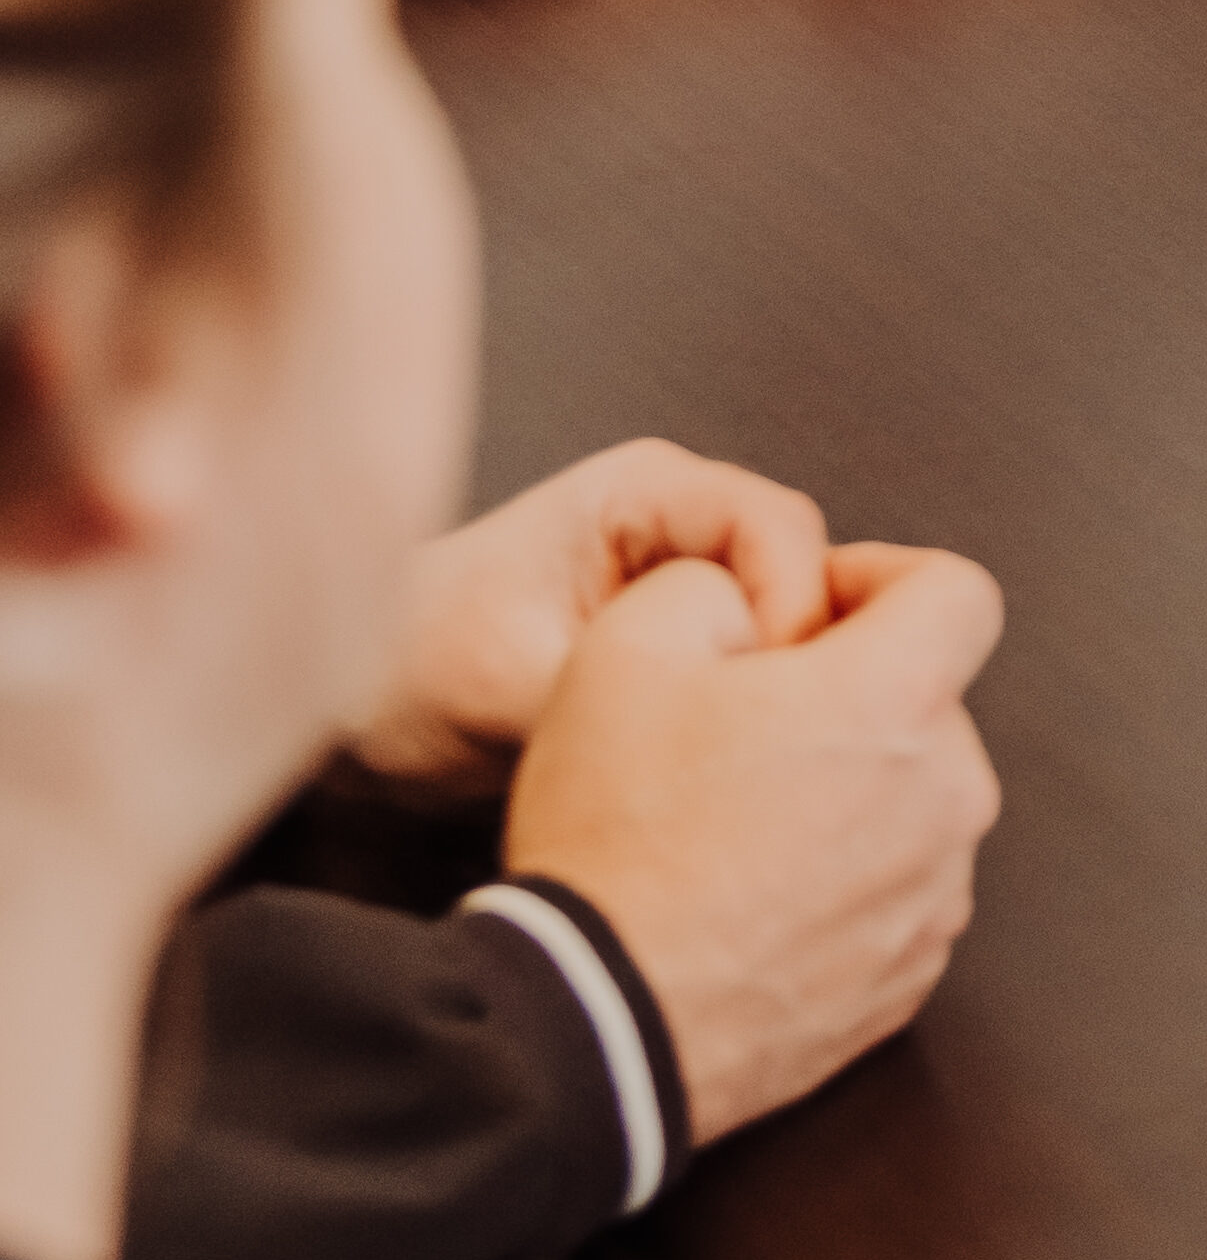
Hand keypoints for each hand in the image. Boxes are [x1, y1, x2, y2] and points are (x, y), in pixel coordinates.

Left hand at [347, 440, 835, 791]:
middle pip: (802, 574)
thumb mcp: (507, 683)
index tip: (772, 690)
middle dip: (797, 655)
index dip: (795, 605)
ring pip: (788, 625)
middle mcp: (681, 523)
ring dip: (775, 689)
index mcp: (645, 492)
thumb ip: (618, 691)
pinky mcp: (684, 641)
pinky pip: (754, 666)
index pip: (779, 526)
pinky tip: (727, 767)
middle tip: (771, 737)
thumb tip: (718, 723)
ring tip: (747, 759)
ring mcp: (686, 582)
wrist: (351, 722)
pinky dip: (753, 712)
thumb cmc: (405, 675)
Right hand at [500, 541, 1007, 1148]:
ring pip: (911, 803)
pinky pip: (894, 894)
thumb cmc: (612, 837)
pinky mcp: (908, 976)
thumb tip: (748, 601)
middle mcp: (947, 795)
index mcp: (898, 699)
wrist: (592, 1029)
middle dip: (850, 697)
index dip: (885, 579)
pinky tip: (751, 900)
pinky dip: (842, 882)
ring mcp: (935, 895)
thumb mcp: (622, 650)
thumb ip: (710, 583)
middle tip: (745, 729)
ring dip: (848, 794)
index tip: (815, 610)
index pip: (959, 593)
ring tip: (736, 828)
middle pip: (925, 705)